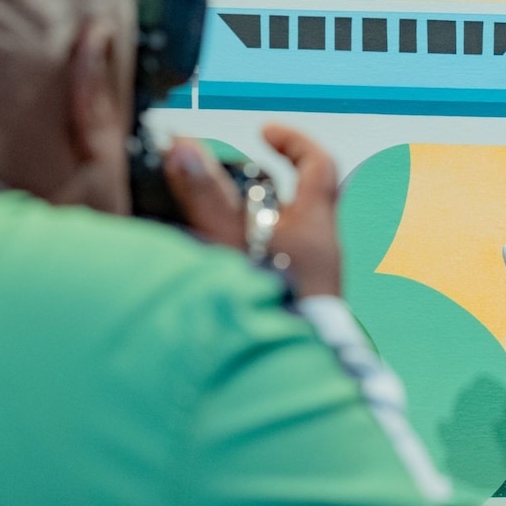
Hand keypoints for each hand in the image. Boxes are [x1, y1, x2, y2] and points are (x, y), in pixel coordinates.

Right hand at [163, 125, 343, 297]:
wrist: (288, 374)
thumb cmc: (272, 307)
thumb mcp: (232, 242)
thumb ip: (205, 196)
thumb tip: (184, 148)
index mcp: (316, 223)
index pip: (319, 164)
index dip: (294, 141)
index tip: (264, 131)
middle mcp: (320, 247)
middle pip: (293, 198)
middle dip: (253, 185)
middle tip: (218, 182)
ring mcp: (311, 276)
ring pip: (278, 232)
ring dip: (244, 221)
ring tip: (205, 220)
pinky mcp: (297, 299)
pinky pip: (270, 262)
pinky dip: (244, 252)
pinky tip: (215, 260)